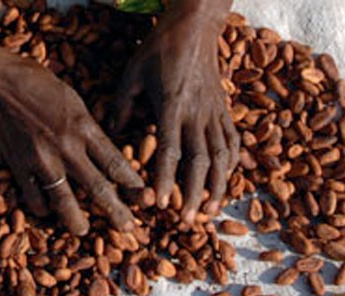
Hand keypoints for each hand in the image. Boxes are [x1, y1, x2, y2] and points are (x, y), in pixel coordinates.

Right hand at [0, 60, 143, 234]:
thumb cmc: (40, 84)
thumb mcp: (75, 102)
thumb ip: (90, 130)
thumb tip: (106, 156)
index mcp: (85, 127)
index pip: (117, 164)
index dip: (133, 186)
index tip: (144, 199)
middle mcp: (67, 147)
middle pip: (99, 188)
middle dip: (117, 212)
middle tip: (129, 229)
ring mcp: (42, 160)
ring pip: (64, 201)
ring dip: (76, 221)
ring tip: (83, 231)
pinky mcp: (19, 166)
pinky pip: (34, 197)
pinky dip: (41, 207)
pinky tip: (47, 210)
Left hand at [111, 4, 236, 219]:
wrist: (195, 26)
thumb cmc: (160, 48)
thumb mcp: (132, 72)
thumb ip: (121, 104)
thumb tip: (111, 132)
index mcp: (172, 105)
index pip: (170, 150)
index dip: (165, 179)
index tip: (160, 204)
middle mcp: (197, 112)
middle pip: (201, 160)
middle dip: (196, 193)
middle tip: (189, 220)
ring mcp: (214, 111)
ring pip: (222, 155)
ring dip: (219, 185)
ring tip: (213, 211)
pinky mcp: (225, 108)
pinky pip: (233, 140)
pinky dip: (233, 163)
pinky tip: (228, 181)